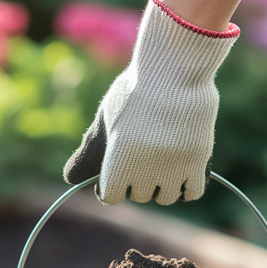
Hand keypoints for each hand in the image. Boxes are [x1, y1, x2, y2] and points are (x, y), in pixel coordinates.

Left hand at [63, 0, 238, 204]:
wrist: (174, 69)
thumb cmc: (136, 91)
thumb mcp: (105, 118)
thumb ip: (89, 152)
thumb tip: (69, 179)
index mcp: (115, 161)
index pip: (110, 196)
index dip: (113, 184)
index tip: (120, 169)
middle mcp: (142, 171)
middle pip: (138, 195)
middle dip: (138, 180)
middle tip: (145, 152)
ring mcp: (172, 169)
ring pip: (165, 198)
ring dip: (163, 185)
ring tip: (165, 159)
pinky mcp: (198, 162)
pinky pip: (191, 194)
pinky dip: (186, 187)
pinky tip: (183, 169)